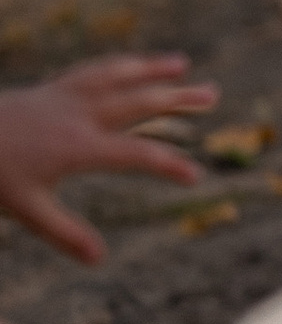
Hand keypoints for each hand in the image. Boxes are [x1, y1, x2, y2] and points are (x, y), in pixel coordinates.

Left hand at [0, 54, 219, 264]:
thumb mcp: (27, 210)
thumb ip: (65, 233)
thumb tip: (100, 259)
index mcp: (78, 147)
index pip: (135, 154)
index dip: (168, 164)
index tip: (195, 176)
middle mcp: (79, 115)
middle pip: (138, 102)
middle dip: (177, 99)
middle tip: (212, 94)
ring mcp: (66, 97)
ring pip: (118, 77)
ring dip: (152, 69)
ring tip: (181, 64)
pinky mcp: (53, 89)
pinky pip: (94, 71)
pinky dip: (118, 66)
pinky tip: (130, 65)